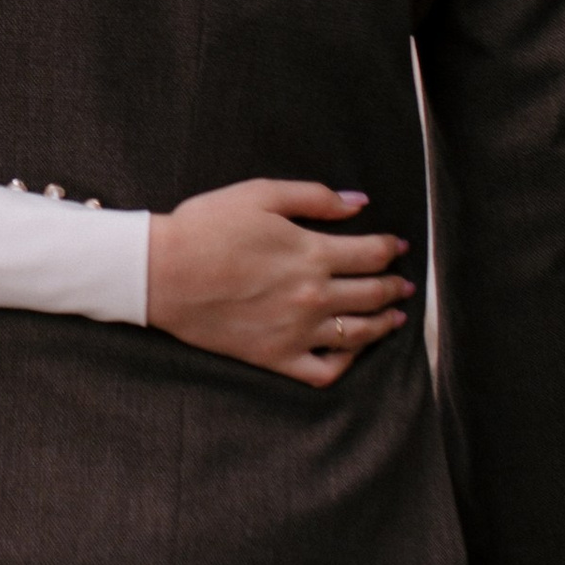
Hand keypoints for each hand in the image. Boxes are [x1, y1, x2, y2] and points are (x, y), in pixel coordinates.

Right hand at [145, 182, 410, 388]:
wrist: (161, 272)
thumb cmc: (207, 226)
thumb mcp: (261, 194)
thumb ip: (315, 197)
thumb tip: (359, 203)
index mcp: (312, 253)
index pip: (372, 253)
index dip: (391, 248)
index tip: (398, 246)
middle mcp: (313, 295)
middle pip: (373, 293)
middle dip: (394, 286)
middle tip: (403, 283)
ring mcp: (297, 331)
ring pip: (359, 333)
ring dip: (384, 323)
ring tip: (394, 317)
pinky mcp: (277, 357)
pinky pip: (325, 370)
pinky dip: (346, 362)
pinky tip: (351, 349)